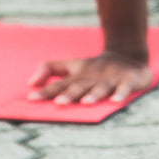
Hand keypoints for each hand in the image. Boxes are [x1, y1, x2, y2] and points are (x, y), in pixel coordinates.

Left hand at [27, 52, 151, 105]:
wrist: (128, 56)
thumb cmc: (95, 68)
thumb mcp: (72, 65)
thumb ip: (49, 70)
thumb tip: (29, 83)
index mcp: (78, 75)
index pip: (59, 84)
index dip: (46, 91)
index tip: (31, 99)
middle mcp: (93, 77)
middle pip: (80, 86)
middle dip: (70, 94)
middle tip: (59, 103)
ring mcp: (111, 78)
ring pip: (101, 88)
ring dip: (94, 95)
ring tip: (85, 102)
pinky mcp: (128, 80)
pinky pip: (124, 88)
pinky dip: (120, 94)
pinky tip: (115, 101)